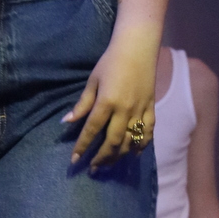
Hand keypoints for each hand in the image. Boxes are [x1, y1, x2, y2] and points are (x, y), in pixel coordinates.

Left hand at [63, 25, 157, 170]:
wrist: (138, 48)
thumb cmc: (111, 61)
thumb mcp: (93, 81)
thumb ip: (82, 104)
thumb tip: (67, 122)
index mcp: (107, 102)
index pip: (92, 130)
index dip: (82, 147)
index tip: (74, 160)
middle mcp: (125, 110)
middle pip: (113, 141)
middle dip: (102, 157)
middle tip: (93, 169)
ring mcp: (140, 110)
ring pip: (131, 141)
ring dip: (119, 156)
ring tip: (109, 164)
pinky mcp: (151, 108)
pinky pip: (148, 131)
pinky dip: (142, 145)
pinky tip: (135, 154)